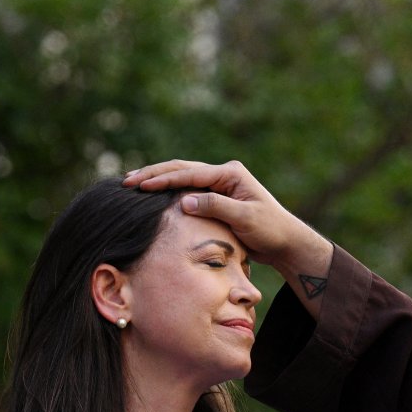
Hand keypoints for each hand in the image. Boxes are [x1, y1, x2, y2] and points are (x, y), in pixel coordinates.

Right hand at [123, 159, 313, 266]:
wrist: (285, 242)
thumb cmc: (270, 230)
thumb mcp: (245, 219)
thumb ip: (216, 207)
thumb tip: (184, 201)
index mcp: (230, 173)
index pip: (190, 174)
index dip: (164, 179)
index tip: (141, 185)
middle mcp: (224, 174)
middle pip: (182, 169)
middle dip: (154, 174)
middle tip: (127, 180)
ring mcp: (220, 185)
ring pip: (182, 177)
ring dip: (158, 179)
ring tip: (133, 182)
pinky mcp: (217, 197)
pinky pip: (187, 190)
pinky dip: (168, 190)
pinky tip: (152, 194)